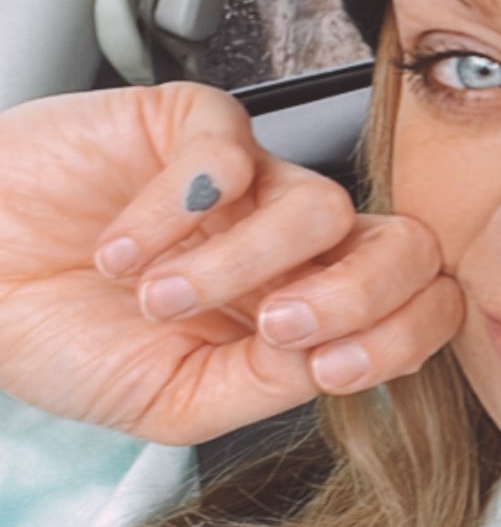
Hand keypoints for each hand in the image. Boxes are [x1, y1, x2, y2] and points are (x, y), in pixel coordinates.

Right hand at [0, 81, 463, 444]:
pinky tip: (120, 249)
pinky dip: (174, 212)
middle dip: (355, 298)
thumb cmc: (63, 337)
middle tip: (273, 330)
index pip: (412, 308)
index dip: (399, 337)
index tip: (327, 370)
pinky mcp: (190, 125)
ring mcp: (247, 182)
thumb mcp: (172, 402)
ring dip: (238, 267)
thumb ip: (264, 385)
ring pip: (320, 207)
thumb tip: (336, 361)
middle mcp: (289, 245)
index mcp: (303, 311)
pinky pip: (229, 153)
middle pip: (402, 243)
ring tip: (156, 299)